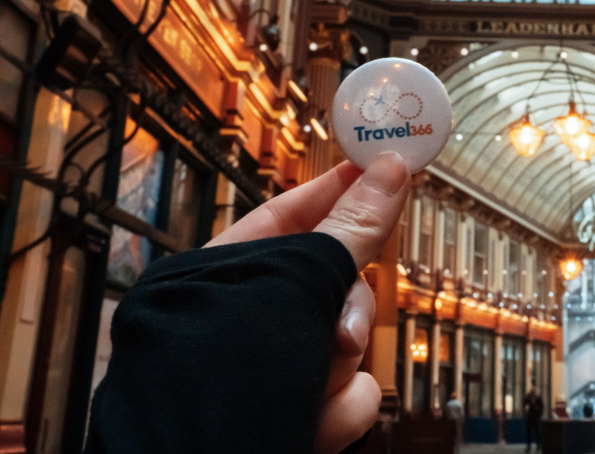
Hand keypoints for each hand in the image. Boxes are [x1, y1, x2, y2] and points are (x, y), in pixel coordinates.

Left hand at [206, 151, 409, 452]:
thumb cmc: (208, 384)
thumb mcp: (289, 288)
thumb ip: (348, 232)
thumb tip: (387, 171)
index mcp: (225, 278)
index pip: (289, 217)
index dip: (337, 194)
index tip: (382, 169)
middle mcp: (254, 324)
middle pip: (335, 284)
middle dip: (343, 313)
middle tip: (339, 331)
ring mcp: (282, 371)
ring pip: (352, 343)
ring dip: (336, 371)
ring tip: (300, 391)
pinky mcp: (307, 415)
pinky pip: (357, 397)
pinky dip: (337, 414)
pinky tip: (305, 424)